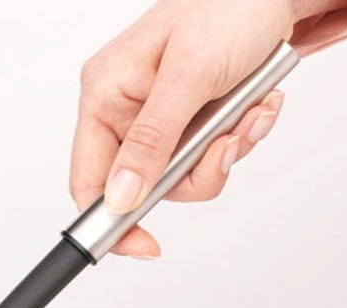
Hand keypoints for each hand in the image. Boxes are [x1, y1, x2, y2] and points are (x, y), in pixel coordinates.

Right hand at [71, 0, 299, 258]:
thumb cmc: (228, 7)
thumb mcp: (188, 75)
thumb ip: (152, 139)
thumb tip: (121, 197)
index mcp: (106, 93)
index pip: (89, 178)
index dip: (111, 220)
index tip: (144, 245)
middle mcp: (127, 109)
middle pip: (146, 186)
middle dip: (197, 171)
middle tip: (225, 144)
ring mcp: (162, 117)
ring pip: (185, 176)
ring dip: (227, 151)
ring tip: (251, 110)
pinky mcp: (194, 118)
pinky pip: (211, 156)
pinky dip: (241, 136)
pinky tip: (257, 103)